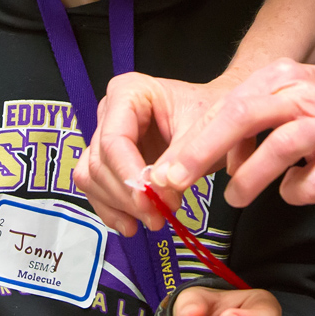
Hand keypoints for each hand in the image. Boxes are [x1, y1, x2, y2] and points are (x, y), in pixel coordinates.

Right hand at [73, 71, 237, 235]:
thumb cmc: (212, 114)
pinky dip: (112, 209)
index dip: (127, 174)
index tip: (149, 201)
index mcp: (128, 92)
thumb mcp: (203, 130)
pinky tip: (131, 224)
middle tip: (159, 215)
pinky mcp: (109, 160)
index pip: (113, 139)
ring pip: (93, 177)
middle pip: (101, 161)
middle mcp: (109, 111)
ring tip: (153, 219)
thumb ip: (179, 158)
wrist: (221, 117)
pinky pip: (95, 187)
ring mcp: (105, 135)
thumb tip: (156, 189)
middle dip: (128, 195)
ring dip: (119, 205)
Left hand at [149, 54, 314, 207]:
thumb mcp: (287, 98)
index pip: (226, 105)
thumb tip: (214, 158)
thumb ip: (251, 122)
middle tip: (176, 180)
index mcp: (279, 77)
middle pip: (243, 116)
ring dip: (250, 177)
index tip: (165, 168)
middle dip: (203, 151)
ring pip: (278, 146)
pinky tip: (294, 190)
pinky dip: (297, 190)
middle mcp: (302, 92)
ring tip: (235, 198)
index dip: (193, 139)